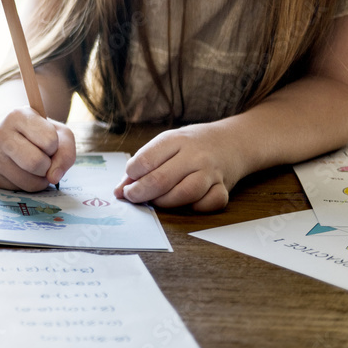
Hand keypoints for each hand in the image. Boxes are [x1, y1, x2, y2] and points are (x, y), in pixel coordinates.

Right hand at [0, 107, 75, 191]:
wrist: (8, 132)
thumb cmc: (38, 132)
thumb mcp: (58, 132)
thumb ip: (66, 152)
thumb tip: (53, 178)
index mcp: (17, 115)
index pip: (49, 140)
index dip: (54, 144)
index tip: (46, 139)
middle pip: (36, 163)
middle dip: (47, 165)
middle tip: (42, 156)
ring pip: (29, 182)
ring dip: (40, 178)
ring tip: (33, 164)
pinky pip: (21, 190)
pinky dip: (29, 184)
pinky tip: (23, 171)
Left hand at [114, 124, 245, 211]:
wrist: (229, 141)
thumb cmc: (189, 145)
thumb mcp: (164, 145)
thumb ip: (141, 165)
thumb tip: (118, 191)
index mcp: (174, 140)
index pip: (145, 161)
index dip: (131, 176)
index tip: (127, 183)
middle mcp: (193, 155)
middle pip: (161, 180)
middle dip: (140, 193)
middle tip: (132, 197)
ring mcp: (210, 172)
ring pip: (185, 193)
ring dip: (165, 202)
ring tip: (156, 201)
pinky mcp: (224, 187)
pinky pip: (211, 203)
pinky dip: (197, 207)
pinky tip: (187, 203)